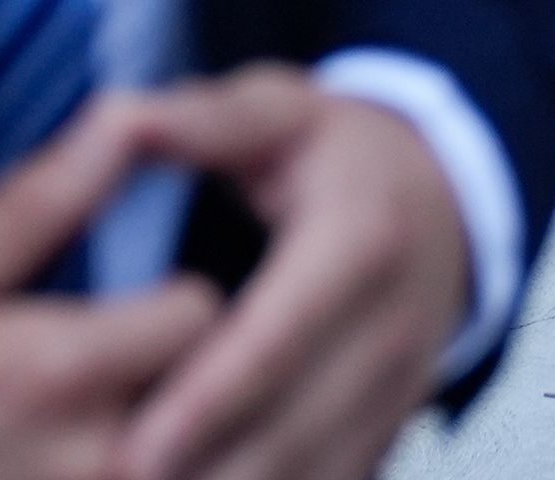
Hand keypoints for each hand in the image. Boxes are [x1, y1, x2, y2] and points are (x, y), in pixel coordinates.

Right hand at [0, 96, 221, 479]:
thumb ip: (32, 207)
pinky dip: (145, 473)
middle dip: (184, 376)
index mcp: (51, 369)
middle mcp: (89, 460)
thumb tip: (118, 116)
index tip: (139, 304)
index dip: (177, 299)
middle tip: (118, 374)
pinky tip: (60, 465)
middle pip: (206, 394)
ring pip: (189, 460)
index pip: (199, 312)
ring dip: (171, 440)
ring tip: (82, 422)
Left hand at [119, 67, 471, 479]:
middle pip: (292, 430)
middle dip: (202, 469)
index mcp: (361, 240)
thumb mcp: (278, 111)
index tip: (135, 447)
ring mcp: (400, 391)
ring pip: (309, 477)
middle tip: (108, 478)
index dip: (208, 397)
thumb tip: (123, 120)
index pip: (279, 337)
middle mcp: (393, 328)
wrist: (445, 198)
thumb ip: (201, 120)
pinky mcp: (391, 433)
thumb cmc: (336, 155)